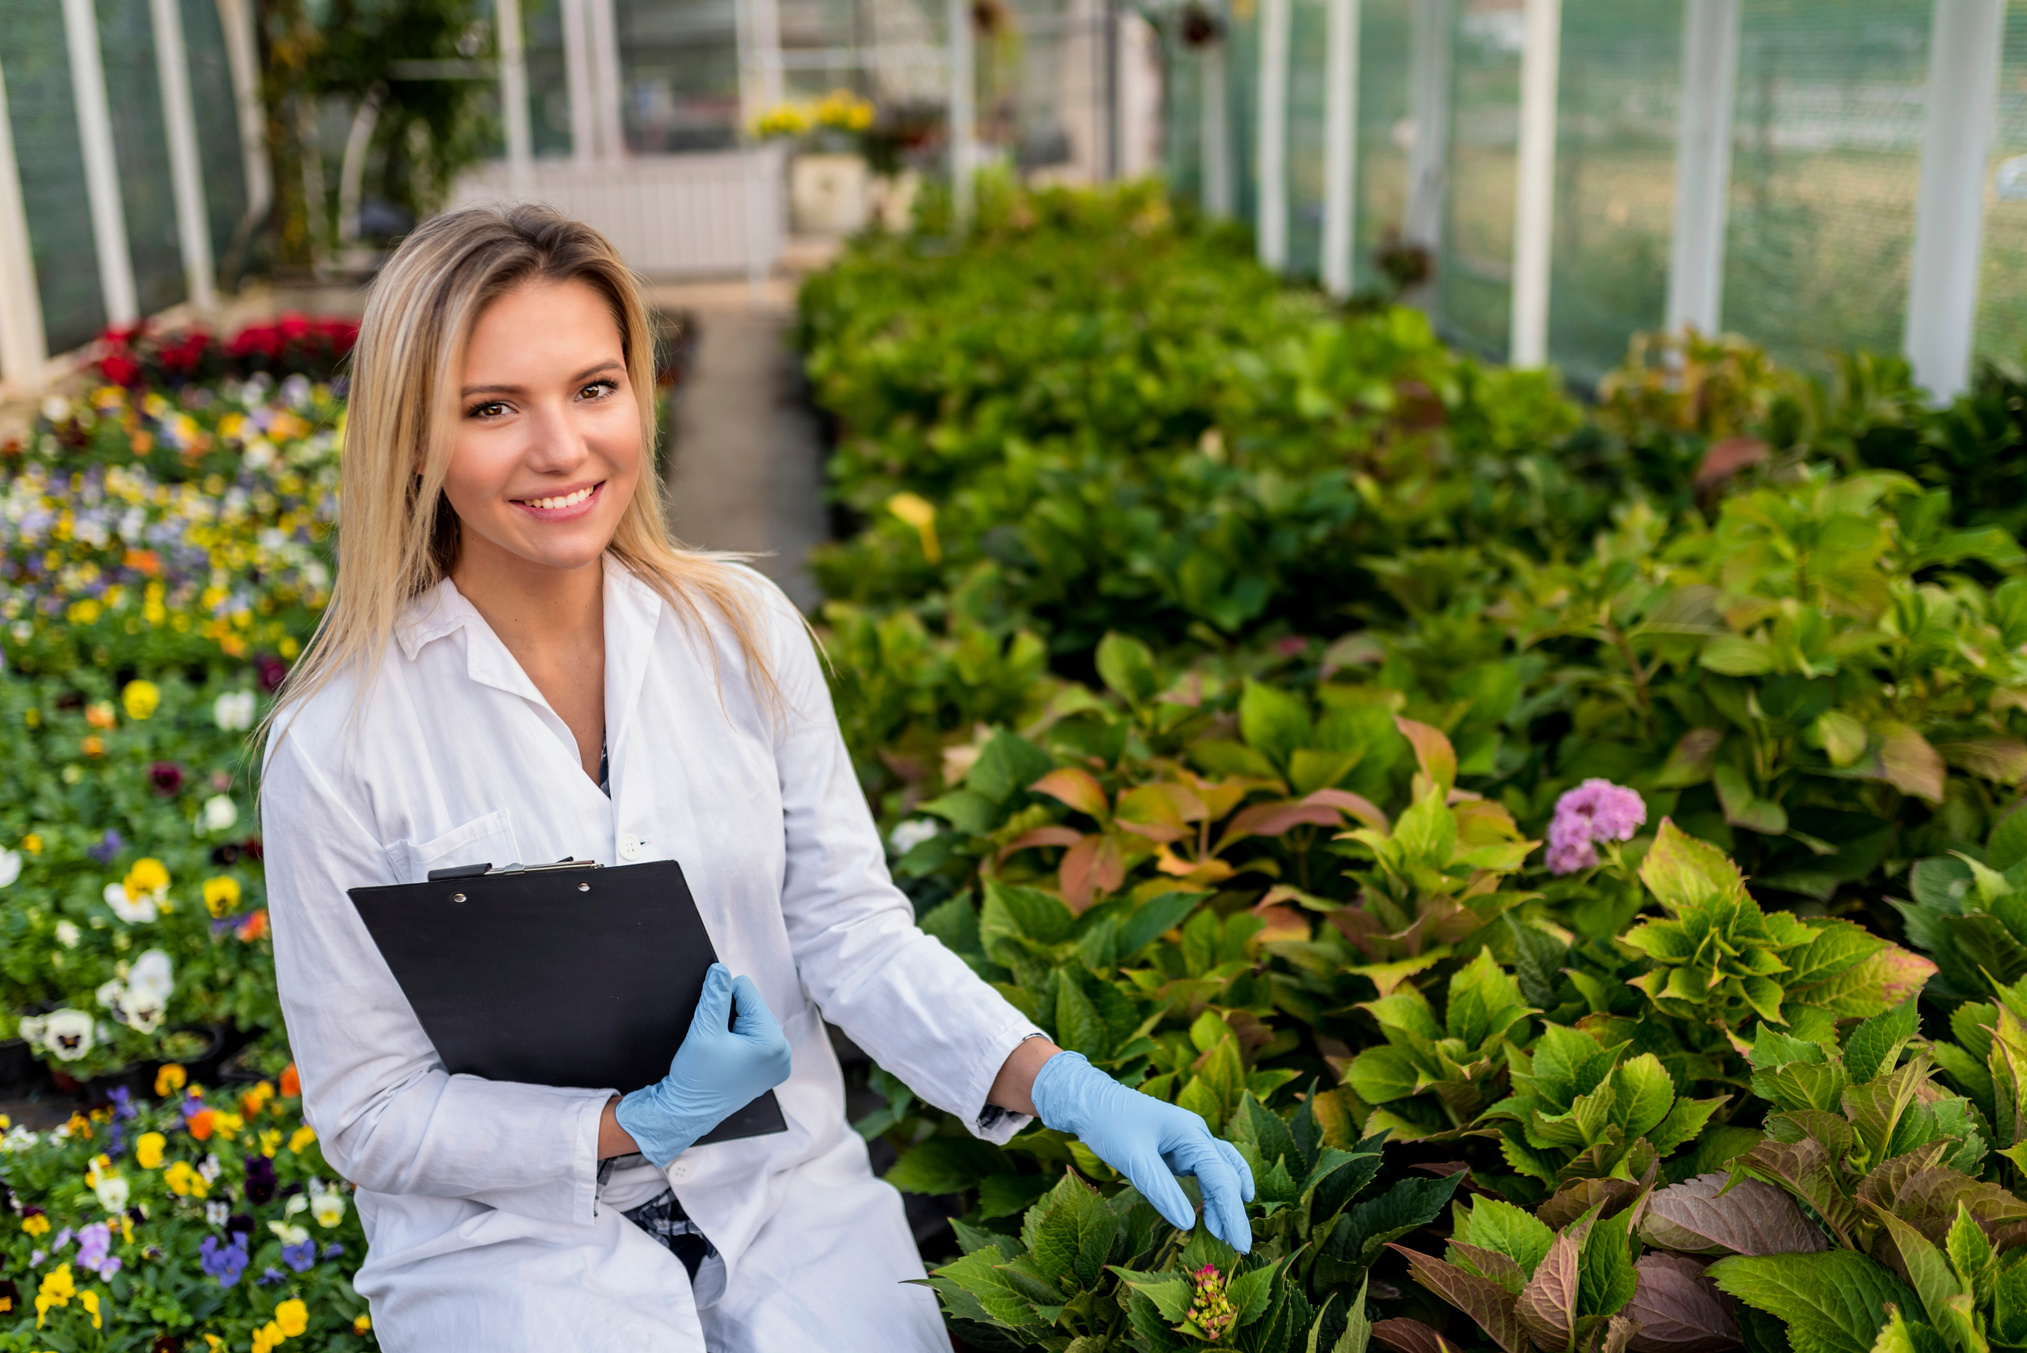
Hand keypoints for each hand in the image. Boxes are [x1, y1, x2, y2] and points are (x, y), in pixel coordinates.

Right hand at [614, 964, 792, 1167]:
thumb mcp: (703, 1031)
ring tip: (719, 1051)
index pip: (746, 991)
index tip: (710, 1025)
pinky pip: (755, 1038)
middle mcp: (784, 1052)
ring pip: (752, 1021)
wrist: (687, 1114)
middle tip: (715, 1042)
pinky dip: (738, 1040)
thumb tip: (721, 969)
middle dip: (730, 1015)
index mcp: (773, 1042)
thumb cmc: (696, 1077)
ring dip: (733, 1027)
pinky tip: (725, 1057)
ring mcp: (779, 1064)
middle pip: (752, 1006)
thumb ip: (714, 996)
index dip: (721, 999)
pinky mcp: (769, 1070)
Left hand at [1028, 1051, 1254, 1251]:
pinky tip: (1211, 1213)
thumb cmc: (1110, 1124)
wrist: (1090, 1103)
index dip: (1233, 1213)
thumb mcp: (1134, 1160)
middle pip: (1226, 1176)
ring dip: (1223, 1203)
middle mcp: (1196, 1136)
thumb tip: (1188, 1224)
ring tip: (1221, 1235)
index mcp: (1191, 1134)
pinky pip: (1203, 1173)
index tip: (1241, 1244)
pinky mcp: (1178, 1150)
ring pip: (1219, 1174)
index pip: (1222, 1178)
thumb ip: (1162, 1191)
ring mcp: (1189, 1142)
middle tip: (1239, 1247)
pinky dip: (1210, 1194)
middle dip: (1233, 1211)